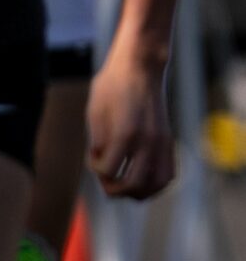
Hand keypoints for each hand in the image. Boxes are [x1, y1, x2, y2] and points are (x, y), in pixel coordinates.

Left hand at [87, 48, 174, 197]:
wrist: (140, 68)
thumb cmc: (111, 87)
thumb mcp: (95, 113)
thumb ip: (98, 142)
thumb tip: (102, 168)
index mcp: (125, 133)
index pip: (108, 171)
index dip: (96, 170)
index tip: (93, 156)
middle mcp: (147, 141)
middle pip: (133, 185)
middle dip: (114, 189)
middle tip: (106, 181)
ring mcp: (161, 142)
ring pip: (155, 185)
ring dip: (137, 192)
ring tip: (123, 184)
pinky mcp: (168, 141)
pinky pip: (168, 174)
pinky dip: (154, 184)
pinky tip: (140, 179)